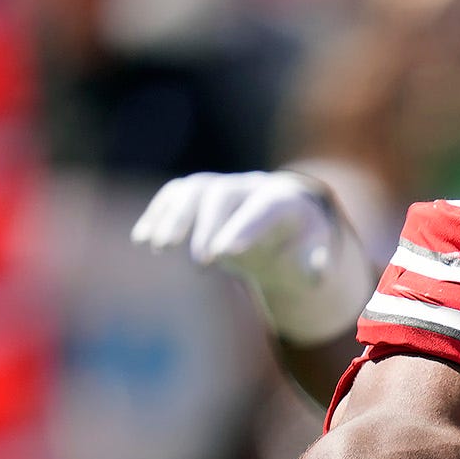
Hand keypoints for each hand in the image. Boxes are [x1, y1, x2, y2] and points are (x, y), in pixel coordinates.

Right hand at [130, 170, 373, 343]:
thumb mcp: (315, 258)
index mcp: (285, 201)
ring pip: (193, 190)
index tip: (225, 252)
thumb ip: (316, 264)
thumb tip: (316, 272)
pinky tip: (143, 239)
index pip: (263, 209)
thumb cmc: (301, 248)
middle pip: (222, 194)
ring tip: (160, 248)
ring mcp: (222, 186)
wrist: (285, 227)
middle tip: (201, 262)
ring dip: (174, 217)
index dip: (244, 227)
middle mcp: (250, 187)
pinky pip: (174, 195)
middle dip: (207, 225)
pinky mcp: (199, 193)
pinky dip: (157, 214)